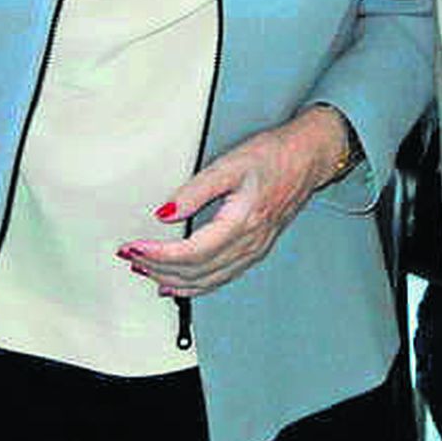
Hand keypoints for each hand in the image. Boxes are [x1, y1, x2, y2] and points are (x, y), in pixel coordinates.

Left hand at [117, 104, 352, 298]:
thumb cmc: (276, 155)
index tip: (134, 247)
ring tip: (145, 270)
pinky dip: (193, 286)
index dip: (158, 255)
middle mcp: (249, 243)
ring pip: (206, 282)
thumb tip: (165, 214)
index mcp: (242, 222)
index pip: (190, 253)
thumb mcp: (232, 163)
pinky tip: (176, 284)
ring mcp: (254, 250)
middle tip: (131, 257)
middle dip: (158, 268)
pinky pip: (219, 279)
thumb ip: (196, 190)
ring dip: (172, 280)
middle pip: (195, 273)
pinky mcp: (256, 250)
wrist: (310, 156)